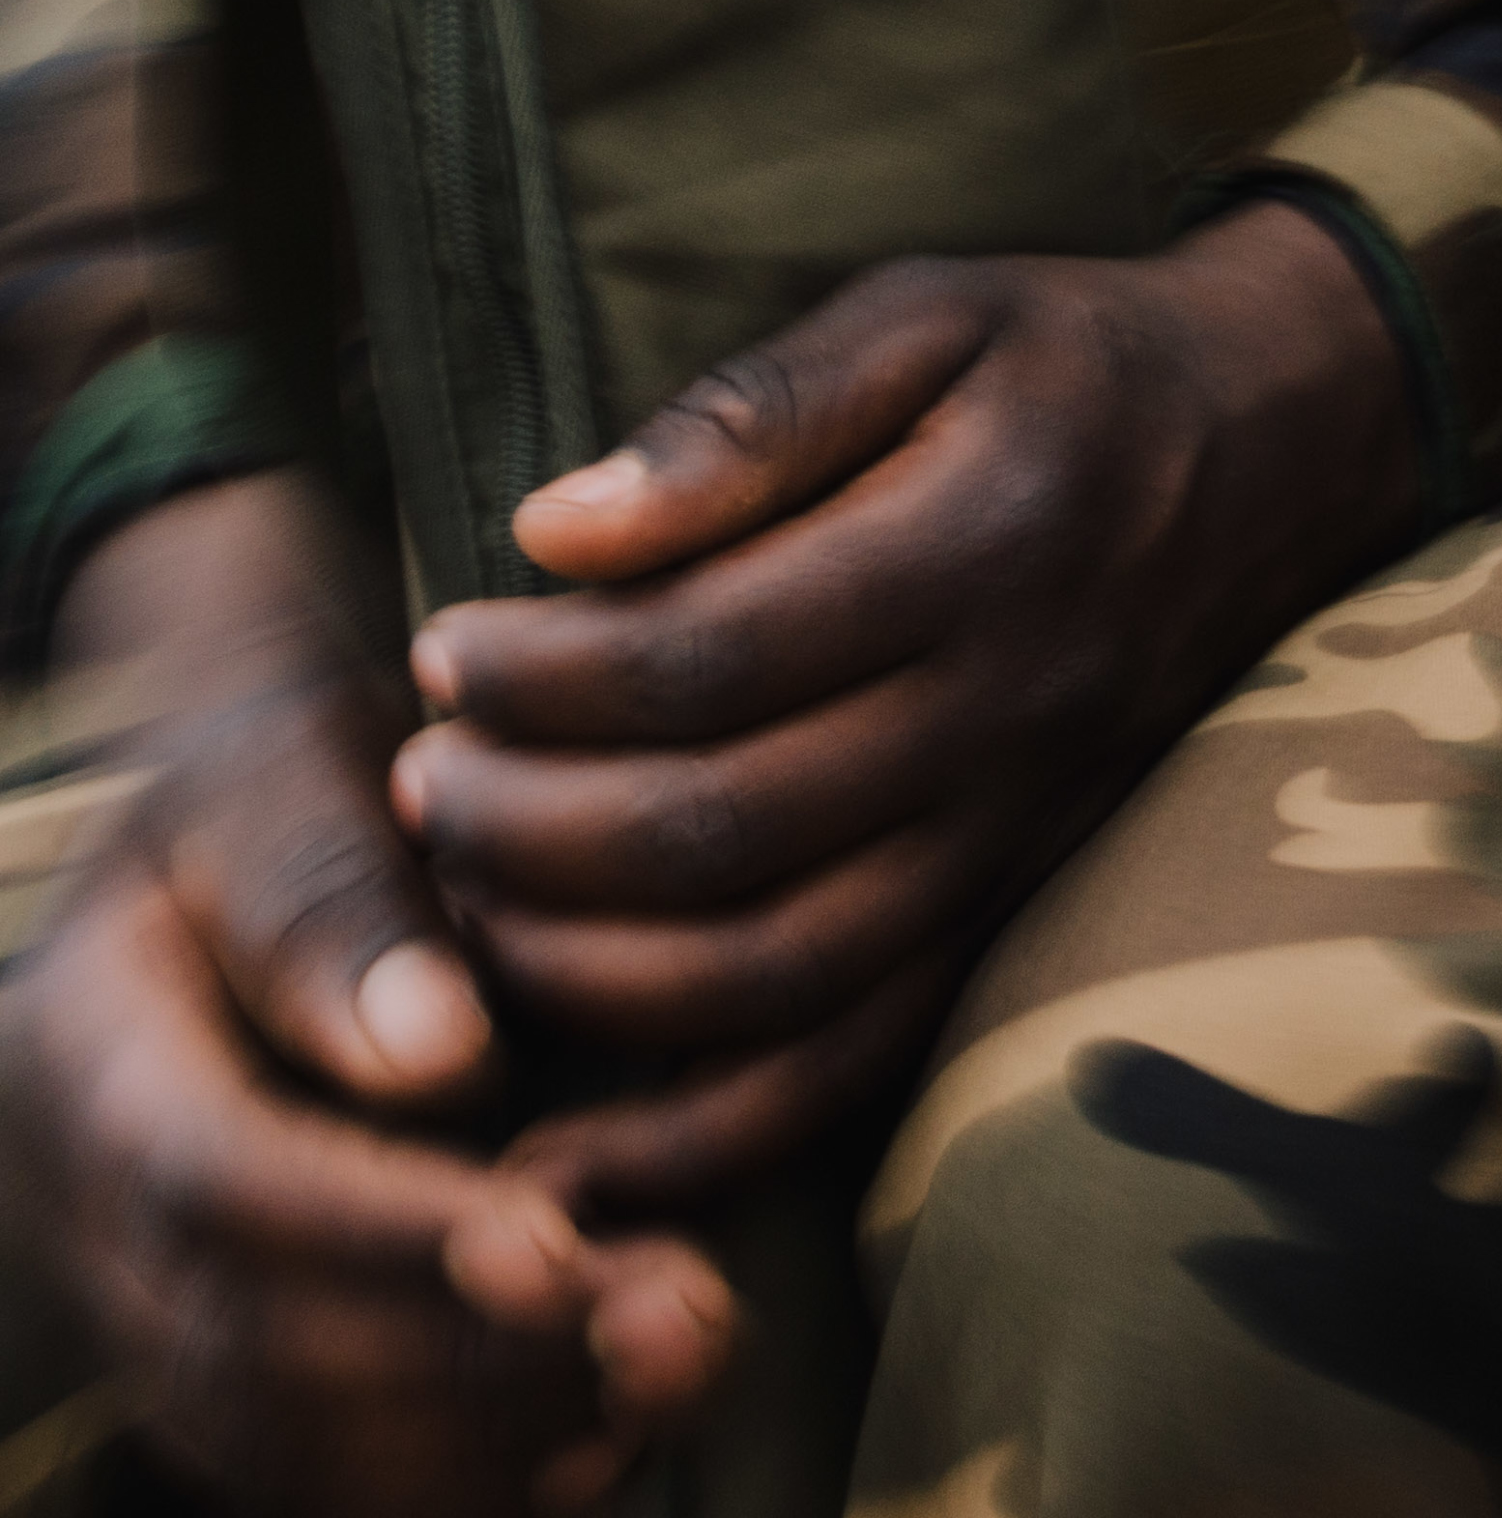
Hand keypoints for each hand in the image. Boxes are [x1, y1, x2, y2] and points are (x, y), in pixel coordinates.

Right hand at [24, 479, 730, 1514]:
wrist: (219, 859)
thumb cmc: (267, 794)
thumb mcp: (273, 781)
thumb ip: (331, 902)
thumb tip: (439, 1052)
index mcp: (90, 1068)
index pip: (219, 1187)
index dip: (385, 1231)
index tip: (555, 1237)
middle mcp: (99, 1223)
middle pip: (262, 1341)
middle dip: (477, 1350)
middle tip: (682, 1314)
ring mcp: (157, 1310)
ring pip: (294, 1432)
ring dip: (494, 1428)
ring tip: (683, 1364)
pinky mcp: (238, 1361)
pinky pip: (323, 1468)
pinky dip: (465, 1475)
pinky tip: (613, 1437)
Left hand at [379, 207, 1418, 1224]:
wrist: (1278, 449)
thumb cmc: (1062, 367)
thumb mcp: (925, 312)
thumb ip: (750, 412)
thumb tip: (556, 531)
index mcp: (979, 544)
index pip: (704, 661)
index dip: (534, 678)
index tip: (445, 651)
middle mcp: (1003, 713)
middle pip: (712, 833)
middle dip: (517, 824)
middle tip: (427, 778)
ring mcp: (1011, 834)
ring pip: (763, 972)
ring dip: (573, 964)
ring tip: (475, 886)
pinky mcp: (1005, 912)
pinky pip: (848, 1061)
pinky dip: (699, 1134)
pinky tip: (568, 1137)